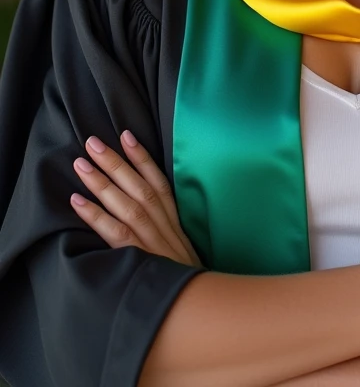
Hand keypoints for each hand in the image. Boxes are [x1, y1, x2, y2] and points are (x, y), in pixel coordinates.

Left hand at [70, 130, 202, 267]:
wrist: (200, 306)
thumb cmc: (187, 279)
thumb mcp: (183, 249)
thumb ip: (168, 229)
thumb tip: (150, 210)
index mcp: (173, 221)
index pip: (158, 181)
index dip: (143, 157)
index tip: (127, 135)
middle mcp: (163, 225)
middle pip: (138, 186)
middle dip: (115, 162)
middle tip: (92, 142)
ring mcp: (151, 240)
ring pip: (125, 203)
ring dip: (102, 182)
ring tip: (81, 164)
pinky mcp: (139, 257)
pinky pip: (115, 232)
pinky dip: (95, 215)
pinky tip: (78, 202)